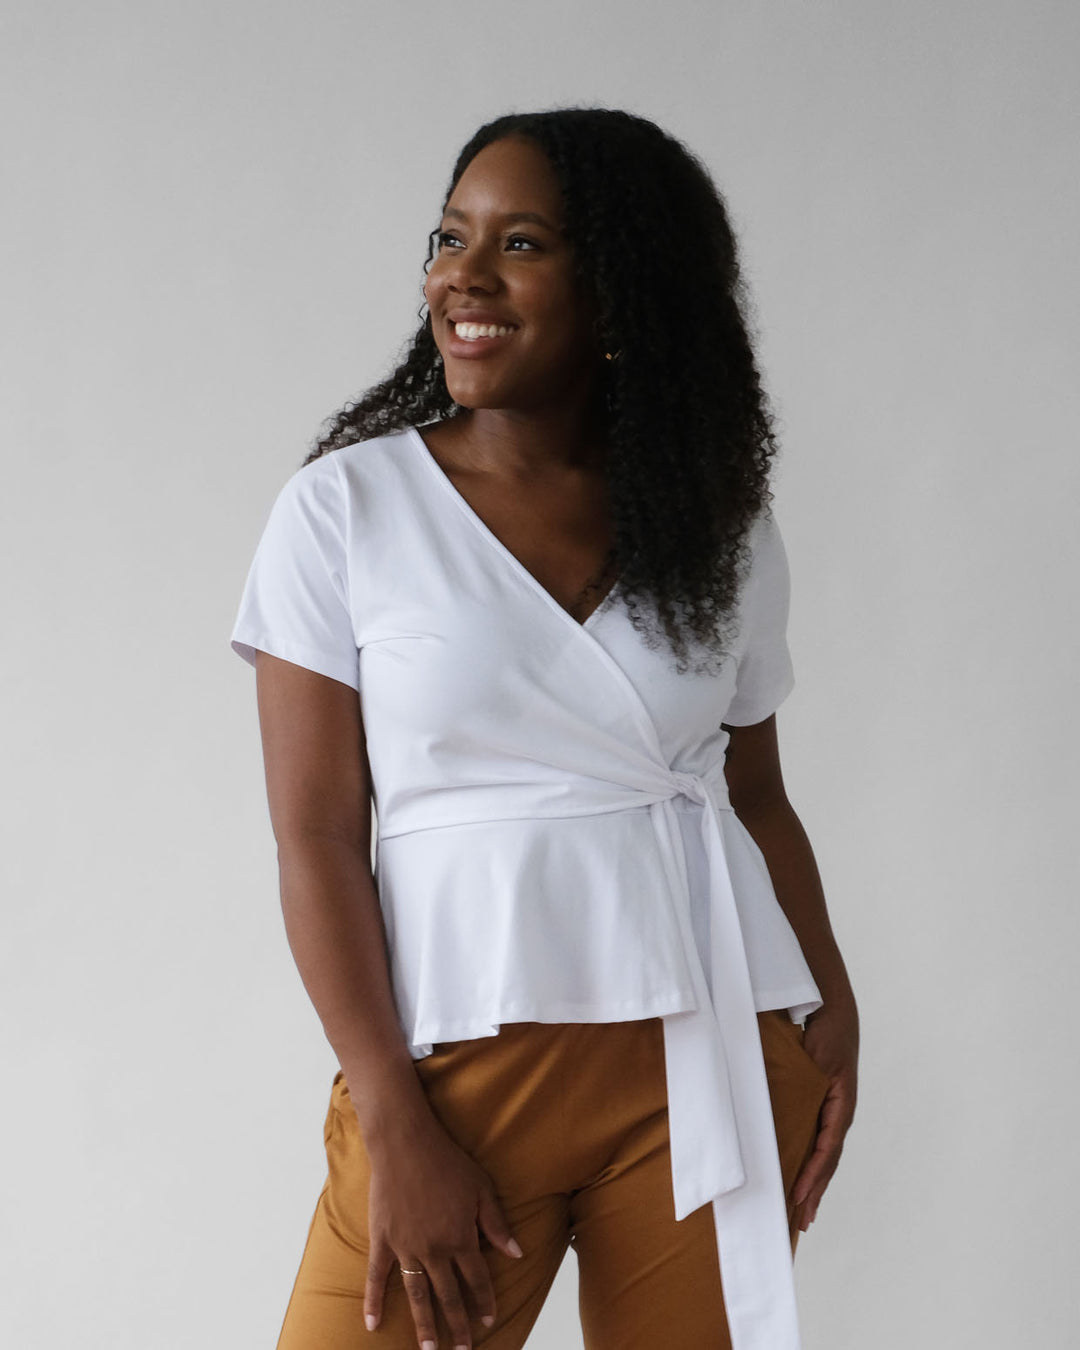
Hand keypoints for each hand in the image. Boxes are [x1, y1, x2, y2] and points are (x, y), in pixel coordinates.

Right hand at [363, 1114, 523, 1348]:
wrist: (406, 1144)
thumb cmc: (447, 1162)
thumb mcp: (481, 1189)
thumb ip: (496, 1224)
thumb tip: (516, 1253)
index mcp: (461, 1238)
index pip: (477, 1279)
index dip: (484, 1301)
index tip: (489, 1320)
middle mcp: (435, 1249)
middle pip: (448, 1295)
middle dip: (457, 1325)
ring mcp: (406, 1248)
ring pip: (418, 1294)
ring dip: (424, 1324)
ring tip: (429, 1349)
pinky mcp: (383, 1240)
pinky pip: (377, 1277)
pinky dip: (373, 1302)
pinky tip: (372, 1324)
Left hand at [791, 999, 858, 1231]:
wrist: (835, 1008)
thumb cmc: (825, 1032)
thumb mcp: (815, 1058)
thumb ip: (799, 1081)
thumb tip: (773, 1107)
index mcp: (841, 1104)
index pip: (827, 1148)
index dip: (813, 1174)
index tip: (797, 1195)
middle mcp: (840, 1111)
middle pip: (828, 1160)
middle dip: (814, 1190)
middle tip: (801, 1221)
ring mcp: (835, 1109)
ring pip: (825, 1154)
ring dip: (814, 1182)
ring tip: (804, 1211)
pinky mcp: (827, 1104)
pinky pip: (820, 1139)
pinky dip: (813, 1162)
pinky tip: (804, 1175)